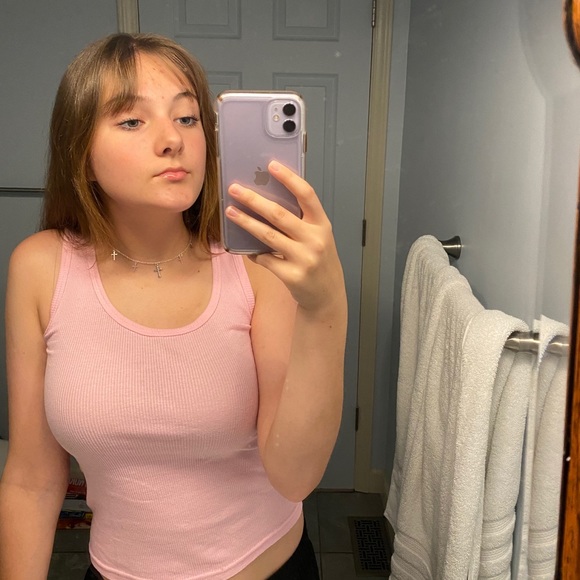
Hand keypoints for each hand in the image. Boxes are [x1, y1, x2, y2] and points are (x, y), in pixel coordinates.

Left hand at [225, 160, 345, 314]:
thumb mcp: (318, 236)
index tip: (271, 166)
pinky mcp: (292, 276)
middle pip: (279, 214)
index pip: (307, 195)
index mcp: (322, 224)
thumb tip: (268, 197)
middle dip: (254, 200)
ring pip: (268, 236)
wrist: (327, 294)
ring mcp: (304, 259)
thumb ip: (301, 220)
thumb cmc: (319, 258)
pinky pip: (265, 259)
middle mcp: (315, 240)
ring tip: (231, 211)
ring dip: (246, 222)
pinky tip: (246, 249)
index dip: (289, 179)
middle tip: (235, 189)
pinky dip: (253, 253)